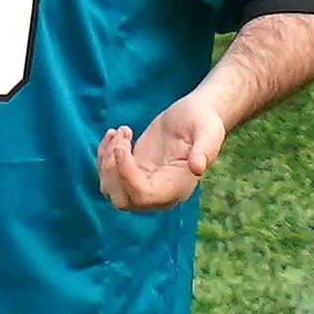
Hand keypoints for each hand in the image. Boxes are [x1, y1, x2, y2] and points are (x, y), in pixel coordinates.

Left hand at [98, 91, 227, 210]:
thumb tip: (198, 167)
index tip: (122, 146)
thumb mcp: (209, 131)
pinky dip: (104, 155)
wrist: (198, 114)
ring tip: (121, 131)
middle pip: (121, 200)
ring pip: (110, 189)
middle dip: (112, 170)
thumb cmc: (205, 121)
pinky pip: (109, 175)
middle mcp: (159, 193)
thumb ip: (206, 149)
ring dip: (106, 160)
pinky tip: (114, 133)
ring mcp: (144, 184)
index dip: (126, 175)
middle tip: (121, 137)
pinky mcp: (134, 172)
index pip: (143, 195)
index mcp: (177, 188)